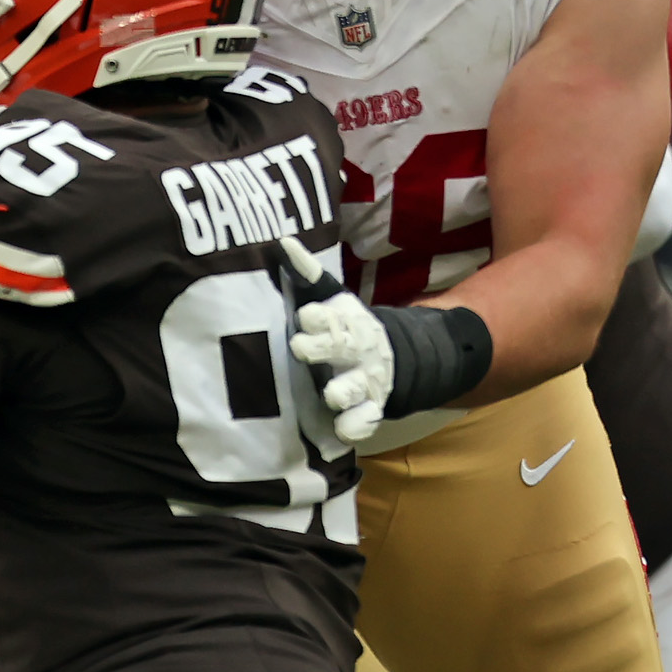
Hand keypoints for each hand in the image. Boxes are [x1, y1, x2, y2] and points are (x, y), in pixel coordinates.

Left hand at [280, 235, 389, 442]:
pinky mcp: (368, 410)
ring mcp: (364, 382)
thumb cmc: (343, 327)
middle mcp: (357, 351)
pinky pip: (364, 422)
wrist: (386, 359)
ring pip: (354, 388)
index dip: (319, 317)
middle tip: (300, 348)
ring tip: (332, 394)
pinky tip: (343, 429)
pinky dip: (355, 427)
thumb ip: (308, 275)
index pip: (333, 317)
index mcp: (346, 322)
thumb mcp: (331, 300)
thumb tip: (284, 242)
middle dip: (325, 348)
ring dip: (343, 391)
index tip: (303, 315)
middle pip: (343, 349)